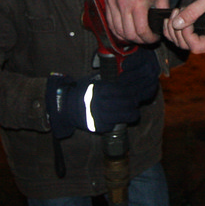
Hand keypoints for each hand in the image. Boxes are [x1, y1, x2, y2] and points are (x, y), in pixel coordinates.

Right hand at [45, 53, 160, 138]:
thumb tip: (131, 78)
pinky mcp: (101, 126)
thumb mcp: (97, 81)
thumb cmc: (84, 91)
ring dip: (132, 112)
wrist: (67, 107)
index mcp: (103, 89)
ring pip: (126, 115)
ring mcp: (102, 115)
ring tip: (132, 110)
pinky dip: (120, 121)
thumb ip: (112, 81)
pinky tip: (120, 117)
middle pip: (129, 102)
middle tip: (135, 100)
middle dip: (134, 101)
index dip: (134, 90)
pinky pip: (117, 124)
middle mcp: (103, 102)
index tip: (137, 90)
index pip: (126, 90)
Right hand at [105, 0, 168, 43]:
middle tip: (148, 38)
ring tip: (139, 35)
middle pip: (129, 33)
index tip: (154, 38)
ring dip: (129, 37)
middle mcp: (123, 1)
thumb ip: (161, 17)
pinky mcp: (108, 0)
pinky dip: (119, 30)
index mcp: (138, 1)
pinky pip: (111, 23)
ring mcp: (113, 1)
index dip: (149, 38)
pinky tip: (129, 29)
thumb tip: (159, 33)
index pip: (141, 30)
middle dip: (140, 39)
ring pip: (118, 30)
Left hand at [165, 0, 204, 54]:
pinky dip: (170, 30)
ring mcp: (203, 40)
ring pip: (180, 43)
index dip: (187, 34)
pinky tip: (170, 19)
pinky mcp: (196, 35)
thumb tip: (176, 24)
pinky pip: (179, 39)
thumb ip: (193, 11)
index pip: (198, 46)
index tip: (185, 19)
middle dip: (176, 30)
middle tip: (178, 11)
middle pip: (186, 46)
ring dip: (172, 29)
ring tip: (176, 12)